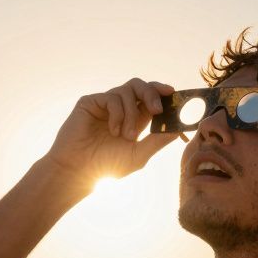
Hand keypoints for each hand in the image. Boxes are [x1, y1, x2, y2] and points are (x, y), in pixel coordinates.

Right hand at [43, 78, 179, 181]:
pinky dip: (118, 114)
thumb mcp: (138, 155)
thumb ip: (157, 141)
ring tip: (127, 136)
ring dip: (132, 113)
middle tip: (157, 109)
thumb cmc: (107, 166)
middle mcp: (121, 108)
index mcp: (134, 118)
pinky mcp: (91, 102)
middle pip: (141, 86)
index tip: (174, 94)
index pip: (152, 98)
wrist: (79, 170)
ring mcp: (105, 104)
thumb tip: (178, 129)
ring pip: (128, 90)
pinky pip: (112, 98)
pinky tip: (113, 131)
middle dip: (152, 94)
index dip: (163, 94)